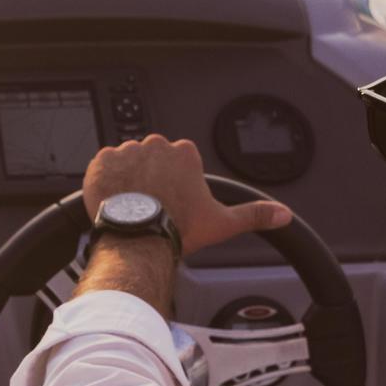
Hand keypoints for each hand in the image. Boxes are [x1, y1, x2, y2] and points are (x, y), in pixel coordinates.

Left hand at [82, 134, 292, 250]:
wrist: (138, 240)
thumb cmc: (178, 229)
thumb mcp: (222, 222)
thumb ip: (254, 214)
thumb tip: (283, 214)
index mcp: (184, 152)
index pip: (179, 160)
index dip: (175, 182)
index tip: (172, 199)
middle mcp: (155, 145)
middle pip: (153, 158)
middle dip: (151, 178)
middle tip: (152, 204)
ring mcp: (126, 151)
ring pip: (128, 161)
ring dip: (129, 179)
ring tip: (132, 206)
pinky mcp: (102, 161)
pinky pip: (104, 166)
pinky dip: (106, 181)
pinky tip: (115, 200)